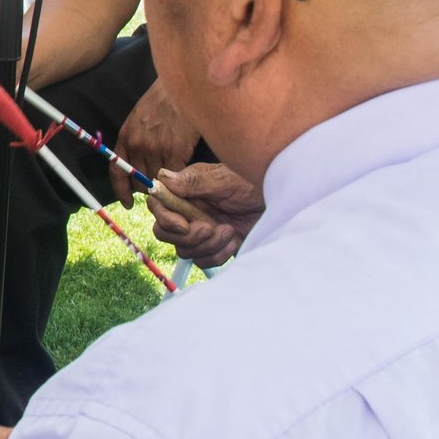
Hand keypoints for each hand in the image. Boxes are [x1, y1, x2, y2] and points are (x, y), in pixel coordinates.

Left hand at [110, 77, 201, 200]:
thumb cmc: (159, 103)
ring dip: (167, 184)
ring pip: (159, 181)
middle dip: (149, 188)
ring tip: (176, 182)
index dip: (121, 191)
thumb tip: (138, 168)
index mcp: (125, 138)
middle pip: (140, 181)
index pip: (117, 172)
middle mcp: (138, 145)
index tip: (127, 203)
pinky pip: (176, 175)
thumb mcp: (138, 120)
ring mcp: (157, 148)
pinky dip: (181, 178)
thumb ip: (135, 143)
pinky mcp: (177, 150)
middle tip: (161, 188)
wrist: (179, 89)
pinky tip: (185, 173)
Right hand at [149, 164, 263, 266]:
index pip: (157, 207)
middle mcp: (189, 213)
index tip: (183, 224)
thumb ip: (193, 182)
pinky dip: (217, 255)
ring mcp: (201, 231)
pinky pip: (203, 260)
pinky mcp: (215, 247)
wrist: (281, 205)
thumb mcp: (224, 180)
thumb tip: (162, 178)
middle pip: (164, 233)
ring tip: (229, 230)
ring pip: (184, 250)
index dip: (164, 218)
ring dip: (207, 244)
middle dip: (186, 236)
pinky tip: (233, 241)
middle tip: (208, 228)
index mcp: (186, 193)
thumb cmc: (253, 185)